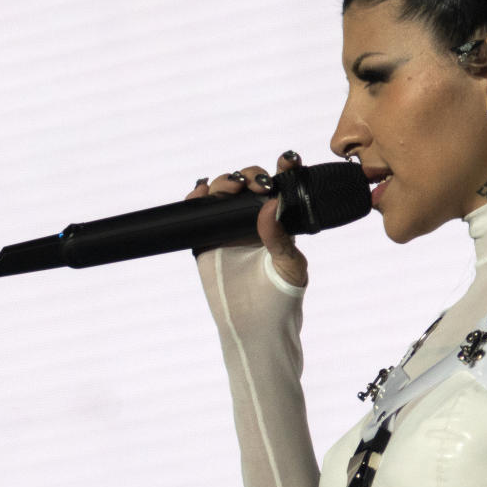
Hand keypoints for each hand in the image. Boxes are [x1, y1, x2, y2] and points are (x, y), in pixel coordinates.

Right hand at [186, 151, 307, 287]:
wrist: (254, 326)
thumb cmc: (281, 298)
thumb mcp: (289, 267)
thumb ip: (280, 238)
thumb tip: (270, 205)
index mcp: (280, 223)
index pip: (282, 189)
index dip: (284, 169)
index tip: (288, 160)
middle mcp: (254, 221)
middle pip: (248, 184)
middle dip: (250, 175)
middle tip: (252, 184)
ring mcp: (229, 228)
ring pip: (223, 192)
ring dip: (225, 181)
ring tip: (230, 187)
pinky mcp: (207, 239)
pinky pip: (198, 211)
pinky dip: (197, 196)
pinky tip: (201, 192)